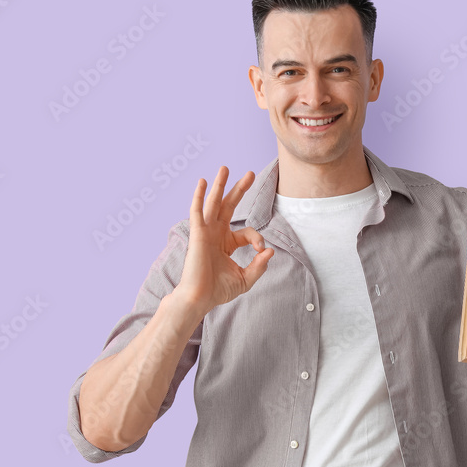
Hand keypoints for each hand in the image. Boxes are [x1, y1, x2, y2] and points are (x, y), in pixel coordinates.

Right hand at [173, 166, 273, 318]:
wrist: (199, 299)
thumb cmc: (218, 291)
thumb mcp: (245, 279)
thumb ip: (259, 266)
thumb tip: (270, 251)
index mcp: (226, 243)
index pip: (246, 232)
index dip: (257, 238)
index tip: (261, 251)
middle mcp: (215, 234)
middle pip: (228, 206)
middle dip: (239, 189)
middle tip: (249, 173)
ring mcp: (205, 232)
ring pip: (213, 203)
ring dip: (219, 185)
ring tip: (225, 168)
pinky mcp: (197, 234)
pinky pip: (197, 211)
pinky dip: (199, 196)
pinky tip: (202, 182)